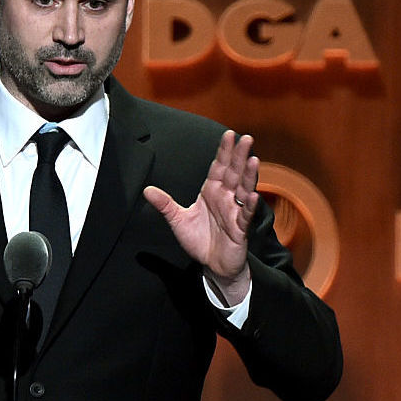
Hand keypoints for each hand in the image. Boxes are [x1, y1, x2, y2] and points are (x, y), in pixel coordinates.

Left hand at [143, 130, 258, 303]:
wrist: (212, 265)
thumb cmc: (199, 240)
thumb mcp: (178, 220)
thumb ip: (165, 204)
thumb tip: (147, 190)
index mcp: (212, 191)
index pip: (219, 167)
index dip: (224, 152)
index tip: (229, 135)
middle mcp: (226, 198)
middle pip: (234, 173)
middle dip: (239, 156)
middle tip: (246, 138)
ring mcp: (235, 212)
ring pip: (244, 190)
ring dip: (249, 175)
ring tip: (253, 159)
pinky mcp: (240, 229)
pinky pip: (246, 215)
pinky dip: (250, 206)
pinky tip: (254, 196)